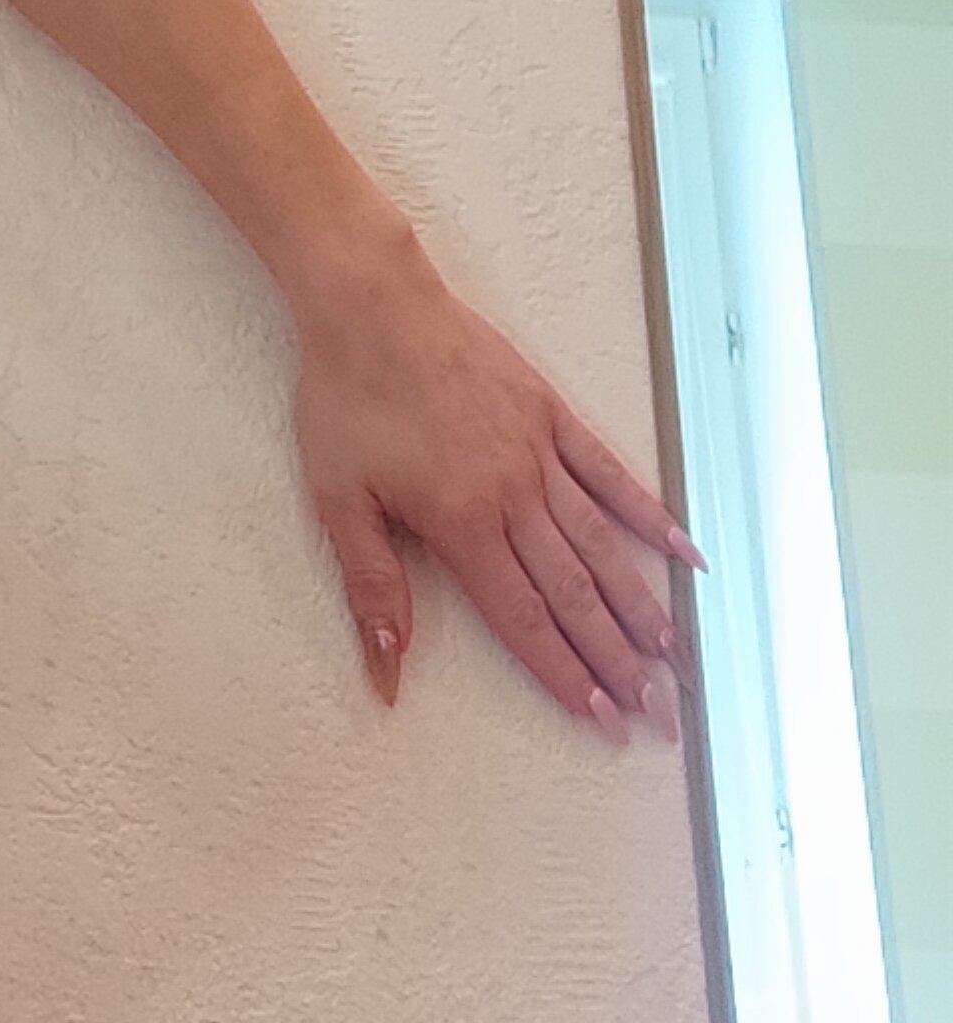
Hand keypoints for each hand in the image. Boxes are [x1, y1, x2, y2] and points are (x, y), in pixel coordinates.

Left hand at [289, 249, 700, 742]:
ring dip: (640, 603)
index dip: (563, 673)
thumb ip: (372, 587)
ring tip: (676, 653)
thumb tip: (387, 668)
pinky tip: (684, 552)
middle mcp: (513, 495)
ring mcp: (540, 454)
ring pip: (601, 544)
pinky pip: (611, 474)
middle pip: (574, 593)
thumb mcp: (338, 501)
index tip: (601, 718)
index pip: (523, 617)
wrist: (371, 304)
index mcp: (462, 523)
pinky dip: (649, 515)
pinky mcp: (552, 415)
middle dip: (617, 659)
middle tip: (659, 711)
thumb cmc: (345, 400)